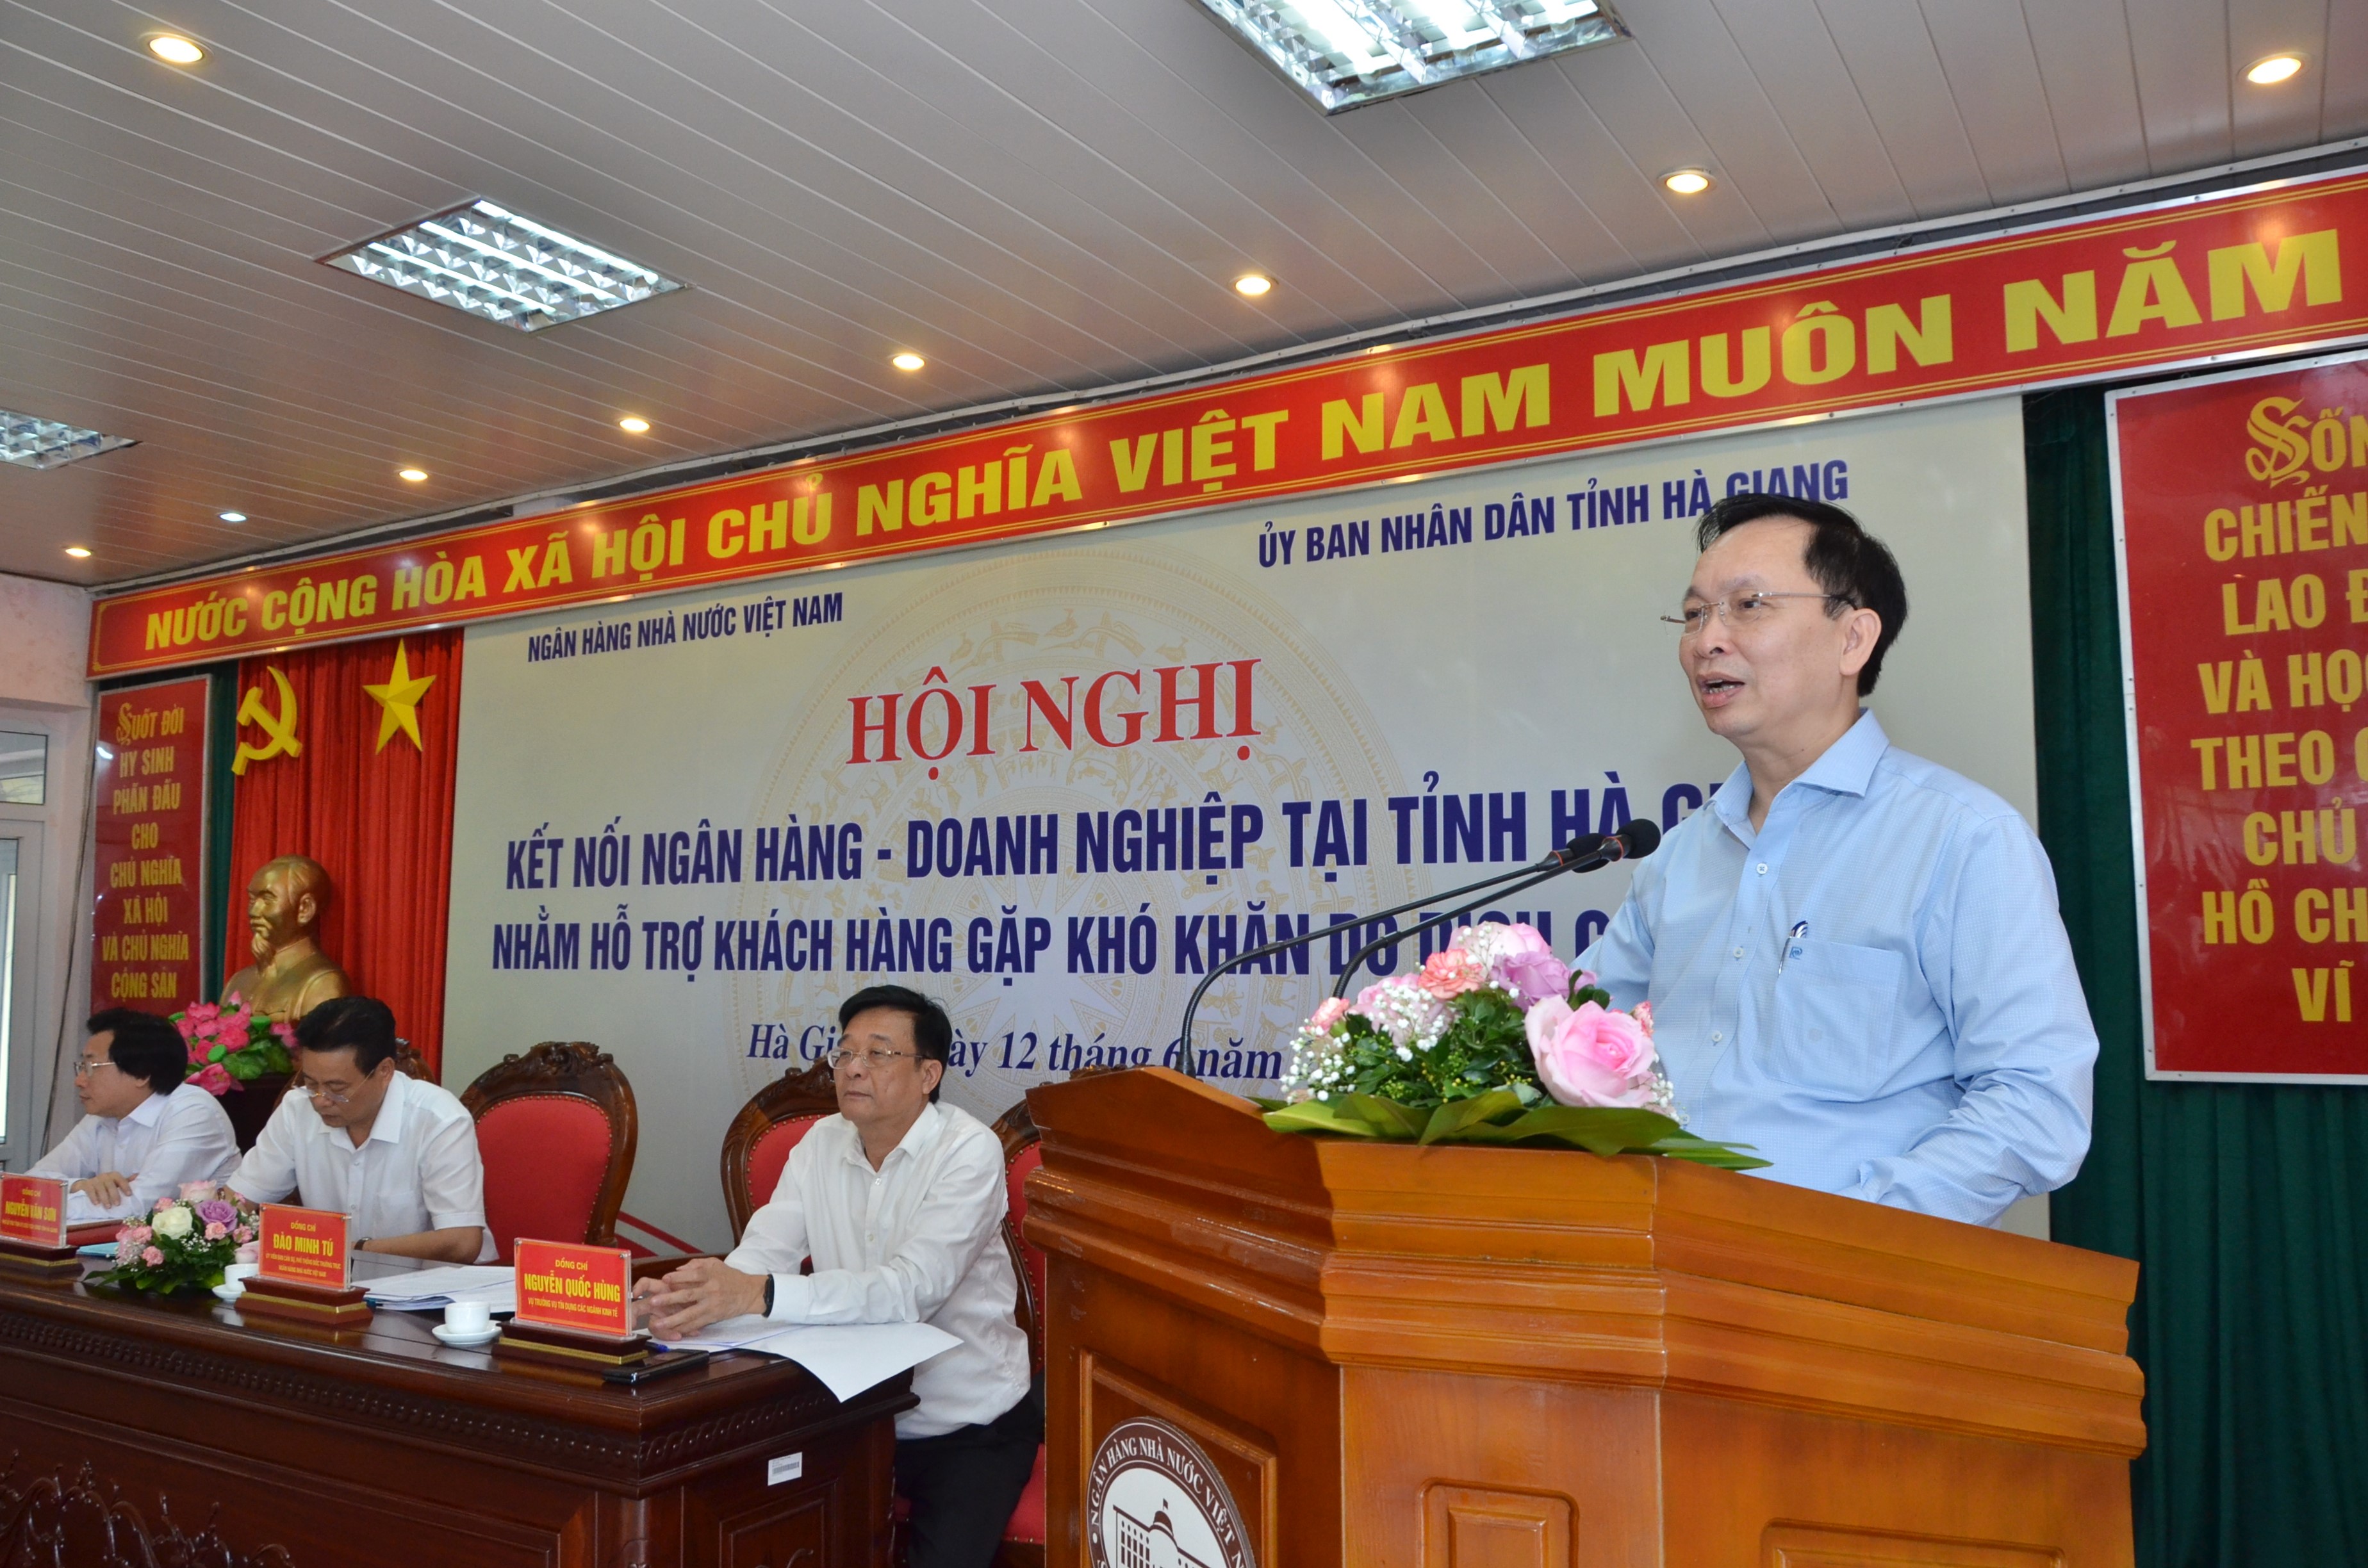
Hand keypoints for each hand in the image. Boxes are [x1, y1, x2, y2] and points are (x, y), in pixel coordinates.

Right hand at [72, 1172, 134, 1207]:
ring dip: (105, 1198)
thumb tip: (138, 1176)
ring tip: (108, 1207)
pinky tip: (96, 1204)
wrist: (84, 1186)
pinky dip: (94, 1197)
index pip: (121, 1179)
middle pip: (111, 1185)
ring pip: (101, 1188)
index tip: (129, 1194)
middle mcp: (105, 1176)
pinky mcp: (86, 1184)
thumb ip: (125, 1181)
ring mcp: (95, 1180)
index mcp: (113, 1176)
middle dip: (115, 1195)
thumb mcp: (114, 1183)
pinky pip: (90, 1190)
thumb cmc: (104, 1185)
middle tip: (117, 1204)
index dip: (125, 1186)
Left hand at [631, 1257, 766, 1338]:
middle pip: (688, 1295)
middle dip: (669, 1299)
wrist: (749, 1293)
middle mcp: (711, 1290)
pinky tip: (672, 1331)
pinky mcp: (713, 1316)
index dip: (678, 1277)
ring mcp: (712, 1305)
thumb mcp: (716, 1264)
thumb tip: (677, 1270)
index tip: (664, 1279)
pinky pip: (696, 1324)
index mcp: (711, 1275)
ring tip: (658, 1323)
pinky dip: (684, 1329)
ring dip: (673, 1320)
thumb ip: (696, 1265)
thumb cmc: (730, 1277)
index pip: (693, 1275)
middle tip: (653, 1302)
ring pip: (690, 1314)